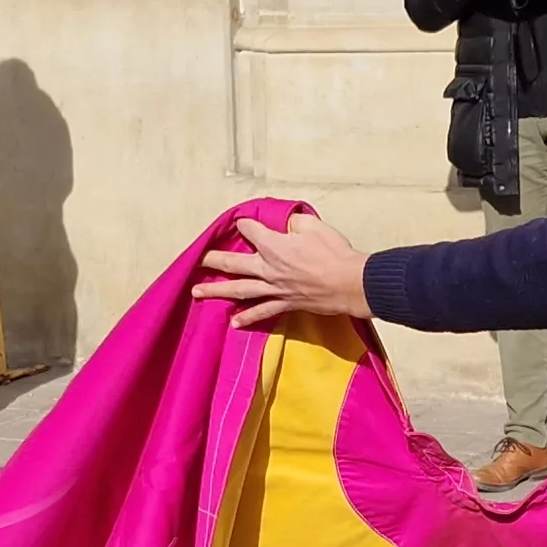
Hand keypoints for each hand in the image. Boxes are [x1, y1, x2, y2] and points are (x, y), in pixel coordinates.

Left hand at [193, 214, 372, 327]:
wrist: (350, 283)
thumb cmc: (334, 253)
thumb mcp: (313, 226)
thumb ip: (294, 223)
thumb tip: (286, 226)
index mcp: (273, 245)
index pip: (249, 230)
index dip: (245, 225)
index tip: (242, 224)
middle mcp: (268, 268)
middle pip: (233, 263)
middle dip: (213, 260)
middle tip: (198, 259)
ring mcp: (274, 288)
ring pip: (239, 290)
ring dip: (216, 291)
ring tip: (197, 292)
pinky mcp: (285, 303)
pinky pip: (262, 312)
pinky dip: (247, 318)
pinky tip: (234, 323)